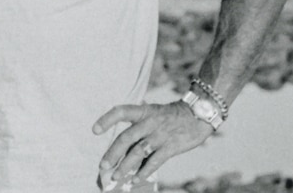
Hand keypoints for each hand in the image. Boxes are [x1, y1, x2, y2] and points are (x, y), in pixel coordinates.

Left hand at [92, 101, 212, 184]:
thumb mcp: (153, 113)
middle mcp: (149, 122)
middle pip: (126, 138)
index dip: (106, 120)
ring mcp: (160, 135)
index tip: (94, 130)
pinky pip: (155, 161)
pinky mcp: (171, 147)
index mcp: (143, 112)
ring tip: (116, 177)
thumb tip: (122, 147)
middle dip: (113, 154)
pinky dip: (144, 172)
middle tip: (103, 166)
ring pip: (138, 152)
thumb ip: (139, 126)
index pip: (121, 111)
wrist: (199, 114)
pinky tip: (136, 180)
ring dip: (125, 166)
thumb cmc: (171, 116)